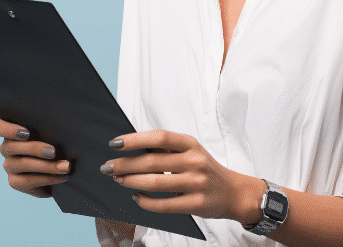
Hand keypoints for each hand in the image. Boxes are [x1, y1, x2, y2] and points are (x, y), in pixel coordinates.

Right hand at [0, 118, 70, 197]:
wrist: (58, 169)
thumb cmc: (56, 143)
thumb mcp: (52, 133)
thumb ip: (49, 128)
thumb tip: (60, 126)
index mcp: (11, 131)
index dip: (7, 129)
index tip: (26, 133)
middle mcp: (6, 148)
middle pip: (11, 146)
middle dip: (34, 148)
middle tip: (53, 152)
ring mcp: (9, 165)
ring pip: (23, 164)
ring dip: (47, 166)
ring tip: (65, 166)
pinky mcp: (14, 182)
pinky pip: (29, 180)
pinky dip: (49, 178)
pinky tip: (63, 176)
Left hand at [100, 129, 264, 223]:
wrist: (234, 192)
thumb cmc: (206, 170)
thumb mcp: (191, 152)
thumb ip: (166, 150)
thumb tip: (130, 150)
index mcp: (191, 144)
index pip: (159, 138)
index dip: (135, 140)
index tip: (114, 143)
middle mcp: (195, 161)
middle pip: (152, 162)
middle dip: (125, 165)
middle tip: (108, 167)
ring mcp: (196, 183)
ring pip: (155, 184)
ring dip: (130, 182)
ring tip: (118, 180)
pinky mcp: (196, 204)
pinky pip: (164, 205)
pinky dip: (145, 202)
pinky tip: (136, 198)